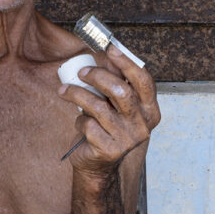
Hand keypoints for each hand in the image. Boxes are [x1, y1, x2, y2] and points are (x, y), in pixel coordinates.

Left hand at [58, 44, 160, 174]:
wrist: (99, 164)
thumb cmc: (108, 128)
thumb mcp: (116, 105)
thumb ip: (117, 81)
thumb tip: (110, 53)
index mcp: (150, 111)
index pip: (143, 81)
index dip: (127, 63)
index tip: (111, 48)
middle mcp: (142, 125)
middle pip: (120, 91)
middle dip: (97, 76)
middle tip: (81, 72)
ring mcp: (127, 139)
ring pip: (99, 107)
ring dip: (77, 95)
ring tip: (64, 91)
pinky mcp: (109, 150)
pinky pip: (88, 125)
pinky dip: (79, 121)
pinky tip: (80, 123)